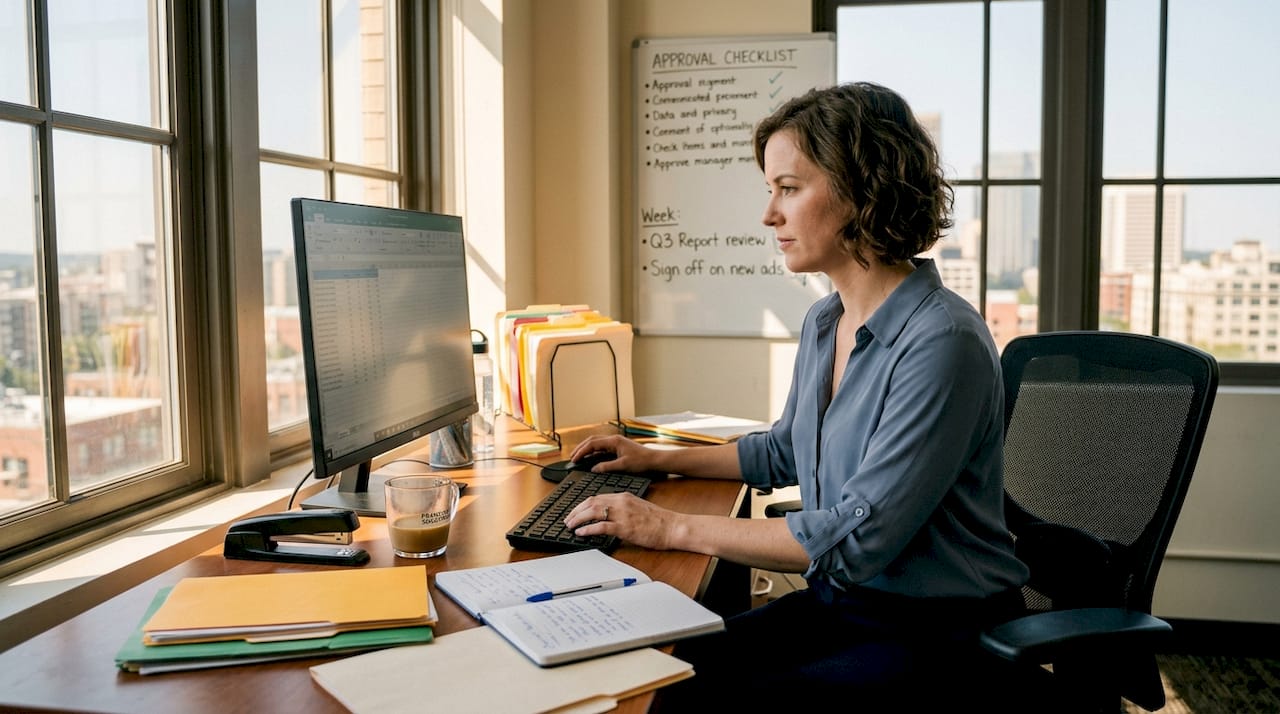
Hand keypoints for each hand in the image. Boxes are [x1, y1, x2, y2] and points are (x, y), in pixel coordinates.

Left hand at [563, 491, 678, 550]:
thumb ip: (622, 509)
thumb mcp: (637, 508)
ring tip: (570, 526)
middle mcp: (621, 502)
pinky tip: (581, 533)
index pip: (597, 497)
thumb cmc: (659, 521)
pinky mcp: (625, 527)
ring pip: (592, 512)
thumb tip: (608, 517)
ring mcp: (622, 514)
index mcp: (624, 496)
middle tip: (568, 519)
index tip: (575, 511)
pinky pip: (601, 527)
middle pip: (591, 502)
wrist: (672, 527)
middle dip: (576, 511)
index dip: (583, 505)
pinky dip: (588, 529)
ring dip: (578, 519)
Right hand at [569, 435, 659, 472]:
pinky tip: (591, 458)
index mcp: (614, 441)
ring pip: (597, 443)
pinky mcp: (619, 447)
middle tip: (572, 457)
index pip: (592, 444)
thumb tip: (594, 469)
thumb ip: (607, 467)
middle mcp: (614, 440)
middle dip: (581, 448)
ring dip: (587, 449)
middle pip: (592, 440)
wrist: (655, 461)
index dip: (581, 451)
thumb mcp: (623, 466)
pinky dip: (594, 452)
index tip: (574, 459)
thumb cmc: (642, 462)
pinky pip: (602, 447)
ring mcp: (616, 443)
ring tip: (578, 456)